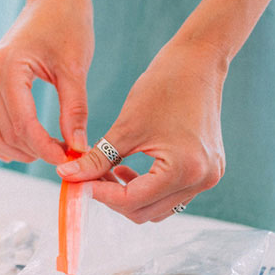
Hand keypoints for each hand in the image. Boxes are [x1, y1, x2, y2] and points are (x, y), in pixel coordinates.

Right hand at [0, 0, 93, 164]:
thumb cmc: (68, 24)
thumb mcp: (76, 68)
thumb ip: (75, 110)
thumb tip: (78, 148)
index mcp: (8, 66)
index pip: (23, 124)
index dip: (46, 148)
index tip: (69, 157)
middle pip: (5, 131)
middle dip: (35, 150)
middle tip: (65, 153)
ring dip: (13, 148)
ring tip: (44, 150)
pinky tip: (22, 145)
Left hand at [56, 39, 227, 221]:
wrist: (198, 63)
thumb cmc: (163, 87)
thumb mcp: (125, 127)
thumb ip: (96, 158)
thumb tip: (67, 175)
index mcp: (184, 169)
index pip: (132, 200)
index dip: (100, 194)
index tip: (77, 182)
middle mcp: (202, 179)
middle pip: (145, 212)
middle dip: (112, 198)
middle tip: (87, 177)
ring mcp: (208, 177)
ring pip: (158, 208)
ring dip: (129, 196)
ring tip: (106, 172)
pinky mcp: (207, 170)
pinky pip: (171, 194)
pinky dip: (146, 189)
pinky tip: (126, 168)